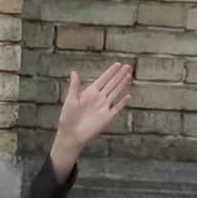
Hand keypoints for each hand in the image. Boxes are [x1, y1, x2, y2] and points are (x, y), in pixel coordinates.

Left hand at [49, 61, 132, 178]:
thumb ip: (74, 86)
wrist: (71, 133)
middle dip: (119, 75)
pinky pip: (117, 107)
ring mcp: (104, 106)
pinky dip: (122, 102)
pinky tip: (128, 96)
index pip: (103, 80)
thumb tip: (73, 72)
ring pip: (116, 92)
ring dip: (122, 84)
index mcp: (90, 93)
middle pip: (111, 84)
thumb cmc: (68, 116)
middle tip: (127, 66)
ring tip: (128, 75)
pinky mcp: (107, 116)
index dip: (110, 72)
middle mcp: (99, 98)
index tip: (117, 64)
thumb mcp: (70, 100)